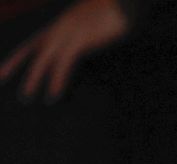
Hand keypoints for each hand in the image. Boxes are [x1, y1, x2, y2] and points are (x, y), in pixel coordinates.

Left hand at [0, 0, 129, 101]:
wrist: (121, 4)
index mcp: (58, 28)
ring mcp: (67, 34)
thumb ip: (80, 40)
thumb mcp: (90, 28)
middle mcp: (57, 30)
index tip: (4, 73)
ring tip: (26, 98)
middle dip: (15, 65)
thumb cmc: (111, 16)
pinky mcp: (79, 40)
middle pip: (30, 49)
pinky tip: (53, 95)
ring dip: (33, 78)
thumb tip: (79, 52)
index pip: (30, 44)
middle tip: (0, 80)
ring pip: (44, 59)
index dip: (16, 58)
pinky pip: (64, 63)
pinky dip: (57, 79)